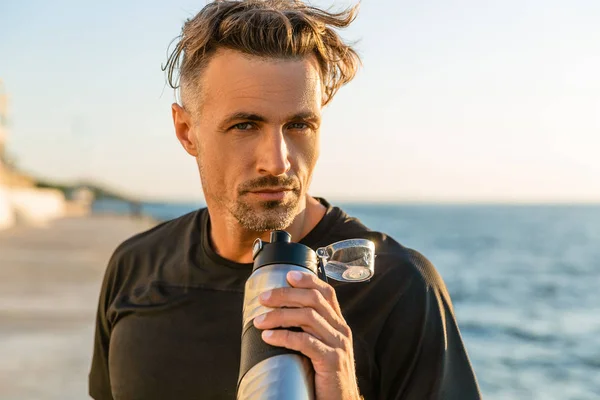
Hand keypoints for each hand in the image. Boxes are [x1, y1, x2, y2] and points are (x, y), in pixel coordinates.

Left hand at [254, 270, 360, 399]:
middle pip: (313, 300)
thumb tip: (279, 316)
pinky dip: (284, 336)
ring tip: (259, 321)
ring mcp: (338, 345)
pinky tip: (269, 337)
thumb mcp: (322, 348)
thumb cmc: (326, 376)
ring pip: (308, 317)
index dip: (308, 281)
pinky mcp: (331, 361)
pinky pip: (305, 342)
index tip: (287, 275)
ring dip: (279, 316)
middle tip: (263, 298)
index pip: (327, 293)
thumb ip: (309, 332)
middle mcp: (341, 330)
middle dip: (285, 295)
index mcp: (338, 324)